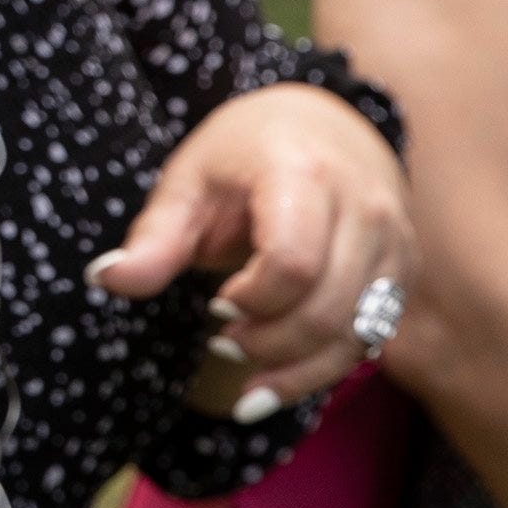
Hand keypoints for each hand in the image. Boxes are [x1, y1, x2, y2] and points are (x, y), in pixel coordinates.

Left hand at [89, 83, 412, 415]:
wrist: (323, 123)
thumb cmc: (244, 153)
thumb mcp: (189, 182)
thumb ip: (154, 237)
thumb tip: (104, 279)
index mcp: (305, 174)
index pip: (293, 263)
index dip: (252, 300)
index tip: (217, 302)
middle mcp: (365, 208)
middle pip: (327, 309)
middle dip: (268, 342)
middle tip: (222, 338)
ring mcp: (393, 243)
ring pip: (357, 335)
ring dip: (295, 368)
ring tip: (242, 365)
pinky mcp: (402, 273)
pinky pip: (371, 340)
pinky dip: (321, 371)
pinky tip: (273, 384)